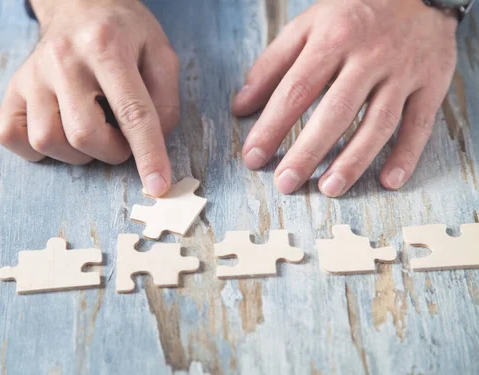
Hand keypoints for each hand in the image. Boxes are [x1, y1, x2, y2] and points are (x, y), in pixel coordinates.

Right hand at [0, 0, 179, 195]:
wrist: (78, 3)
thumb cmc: (123, 32)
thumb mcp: (160, 51)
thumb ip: (165, 98)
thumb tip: (154, 142)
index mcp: (107, 47)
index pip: (132, 112)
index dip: (148, 154)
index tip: (158, 186)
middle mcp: (63, 60)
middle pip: (84, 135)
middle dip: (111, 152)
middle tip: (120, 138)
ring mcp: (32, 75)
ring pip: (47, 141)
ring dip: (78, 153)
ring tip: (91, 130)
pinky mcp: (13, 88)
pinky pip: (12, 137)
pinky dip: (37, 149)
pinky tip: (59, 131)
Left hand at [233, 0, 457, 196]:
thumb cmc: (355, 12)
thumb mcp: (308, 25)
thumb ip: (272, 65)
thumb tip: (241, 106)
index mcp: (333, 39)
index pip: (296, 90)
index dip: (272, 126)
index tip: (253, 157)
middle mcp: (369, 57)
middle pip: (335, 111)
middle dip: (308, 151)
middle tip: (286, 183)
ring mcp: (403, 71)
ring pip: (379, 122)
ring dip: (355, 159)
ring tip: (329, 188)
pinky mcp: (432, 83)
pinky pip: (420, 123)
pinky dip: (407, 153)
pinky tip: (390, 181)